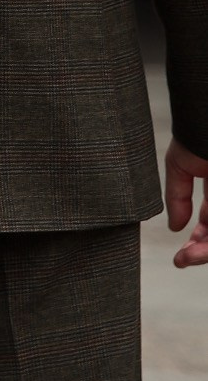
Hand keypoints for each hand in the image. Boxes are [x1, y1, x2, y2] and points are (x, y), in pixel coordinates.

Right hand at [165, 137, 207, 267]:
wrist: (206, 120)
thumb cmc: (198, 133)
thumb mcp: (180, 165)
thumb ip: (176, 196)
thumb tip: (175, 226)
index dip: (197, 242)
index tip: (180, 255)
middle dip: (200, 251)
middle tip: (182, 260)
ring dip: (206, 251)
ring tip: (188, 257)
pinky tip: (199, 247)